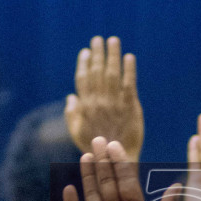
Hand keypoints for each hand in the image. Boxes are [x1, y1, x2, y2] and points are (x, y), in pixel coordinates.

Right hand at [63, 137, 181, 200]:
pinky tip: (68, 186)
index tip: (115, 145)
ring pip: (92, 194)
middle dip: (103, 162)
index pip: (127, 182)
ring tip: (85, 156)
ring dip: (88, 175)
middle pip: (108, 183)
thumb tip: (178, 184)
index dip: (121, 163)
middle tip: (97, 140)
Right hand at [66, 36, 143, 160]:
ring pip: (112, 74)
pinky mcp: (130, 107)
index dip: (84, 64)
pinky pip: (129, 84)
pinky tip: (129, 57)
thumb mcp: (77, 133)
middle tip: (99, 39)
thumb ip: (72, 114)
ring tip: (113, 41)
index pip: (83, 80)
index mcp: (85, 106)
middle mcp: (99, 102)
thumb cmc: (96, 149)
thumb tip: (70, 96)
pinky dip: (129, 70)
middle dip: (97, 54)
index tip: (86, 51)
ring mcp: (115, 103)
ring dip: (112, 56)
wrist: (116, 160)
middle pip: (97, 72)